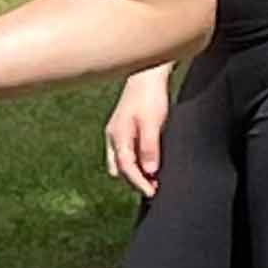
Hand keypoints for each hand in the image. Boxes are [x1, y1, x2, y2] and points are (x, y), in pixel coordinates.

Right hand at [104, 72, 168, 197]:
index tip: (152, 194)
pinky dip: (136, 161)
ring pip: (121, 160)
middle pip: (120, 167)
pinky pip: (126, 151)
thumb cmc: (149, 96)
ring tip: (153, 178)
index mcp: (119, 136)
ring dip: (135, 171)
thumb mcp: (152, 122)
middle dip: (134, 180)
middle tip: (153, 188)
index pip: (127, 167)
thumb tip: (150, 171)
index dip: (139, 183)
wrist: (146, 74)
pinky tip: (148, 161)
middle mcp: (114, 136)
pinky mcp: (124, 128)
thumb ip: (150, 147)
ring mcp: (117, 132)